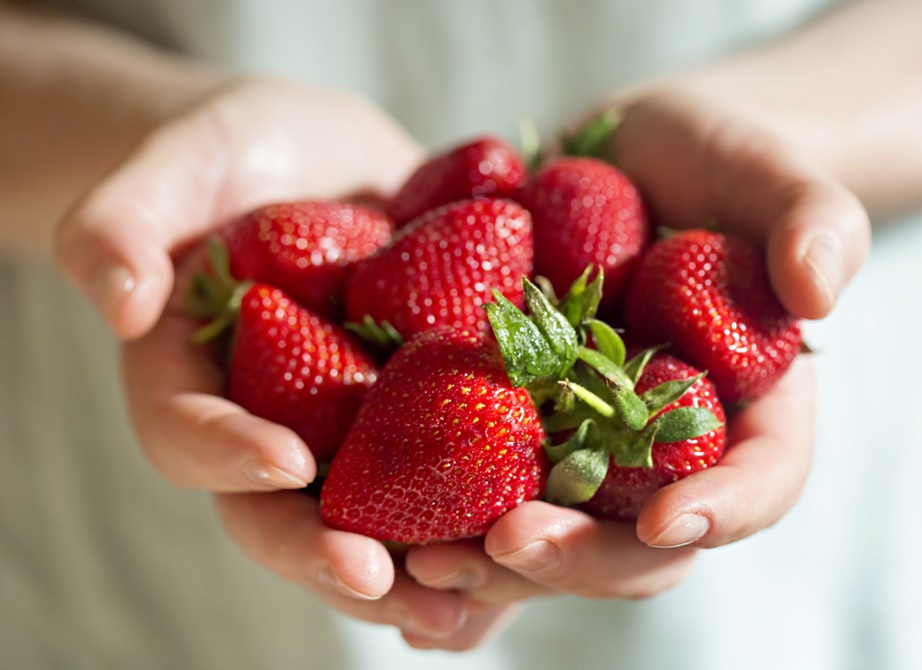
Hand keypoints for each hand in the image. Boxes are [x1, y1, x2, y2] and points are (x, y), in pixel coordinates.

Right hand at [54, 77, 509, 641]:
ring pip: (375, 520)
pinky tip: (534, 545)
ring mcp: (352, 429)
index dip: (229, 456)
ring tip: (470, 601)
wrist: (321, 161)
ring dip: (419, 568)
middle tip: (386, 583)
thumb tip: (115, 296)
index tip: (285, 463)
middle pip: (287, 514)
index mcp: (196, 383)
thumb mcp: (176, 163)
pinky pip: (450, 476)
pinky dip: (485, 516)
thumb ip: (123, 220)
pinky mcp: (424, 411)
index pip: (191, 435)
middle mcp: (273, 426)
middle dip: (334, 556)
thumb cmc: (231, 156)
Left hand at [401, 81, 867, 637]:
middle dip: (578, 558)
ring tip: (423, 562)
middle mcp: (663, 451)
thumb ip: (813, 219)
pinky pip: (482, 492)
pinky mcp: (515, 425)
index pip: (760, 481)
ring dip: (492, 565)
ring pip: (552, 535)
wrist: (630, 159)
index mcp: (747, 412)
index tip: (671, 522)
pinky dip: (440, 527)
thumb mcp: (772, 175)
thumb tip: (821, 289)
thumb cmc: (717, 165)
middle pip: (637, 540)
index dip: (724, 511)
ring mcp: (584, 445)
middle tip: (509, 546)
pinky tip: (387, 550)